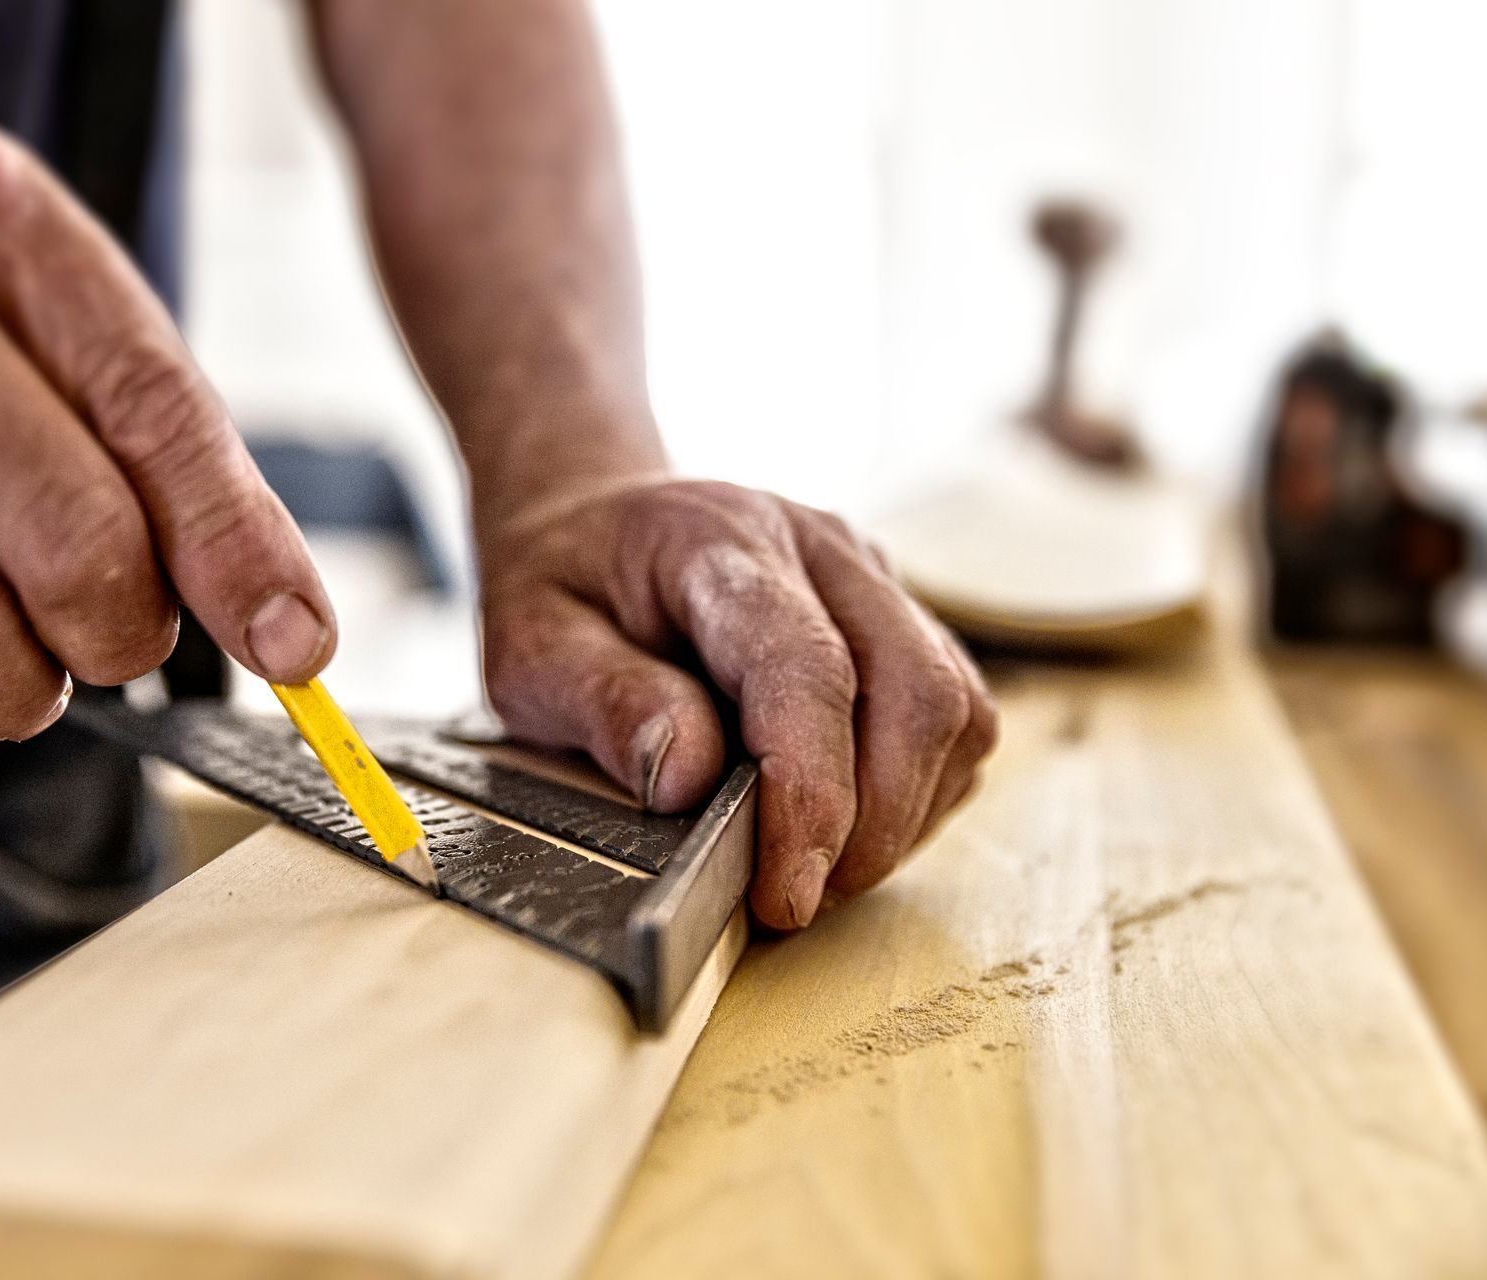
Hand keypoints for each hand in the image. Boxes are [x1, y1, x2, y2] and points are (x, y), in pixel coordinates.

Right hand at [0, 86, 333, 758]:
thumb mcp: (26, 308)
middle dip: (120, 633)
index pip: (155, 409)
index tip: (296, 646)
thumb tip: (288, 630)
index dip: (238, 551)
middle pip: (69, 539)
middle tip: (109, 638)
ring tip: (12, 656)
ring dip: (19, 688)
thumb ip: (158, 446)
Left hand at [477, 476, 997, 928]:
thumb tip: (689, 782)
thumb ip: (605, 705)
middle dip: (873, 826)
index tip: (786, 892)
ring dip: (902, 815)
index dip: (812, 793)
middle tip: (796, 899)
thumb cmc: (564, 587)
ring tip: (816, 867)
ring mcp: (871, 578)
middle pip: (914, 691)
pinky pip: (955, 716)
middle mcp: (819, 549)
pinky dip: (918, 793)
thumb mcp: (531, 648)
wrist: (595, 518)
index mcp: (721, 543)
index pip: (806, 669)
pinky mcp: (898, 617)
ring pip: (953, 707)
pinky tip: (844, 824)